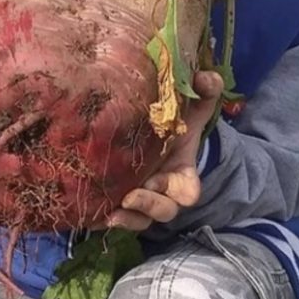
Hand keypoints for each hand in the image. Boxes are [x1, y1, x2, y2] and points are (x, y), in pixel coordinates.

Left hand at [104, 70, 223, 232]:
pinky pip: (115, 219)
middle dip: (149, 205)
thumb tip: (207, 77)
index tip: (161, 180)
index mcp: (182, 174)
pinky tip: (92, 214)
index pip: (189, 192)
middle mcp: (163, 192)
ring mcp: (142, 200)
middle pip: (164, 211)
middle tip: (130, 196)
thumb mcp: (191, 108)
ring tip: (112, 212)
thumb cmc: (173, 122)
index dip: (181, 193)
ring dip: (128, 220)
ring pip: (140, 221)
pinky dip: (106, 218)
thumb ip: (203, 93)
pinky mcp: (119, 201)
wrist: (149, 129)